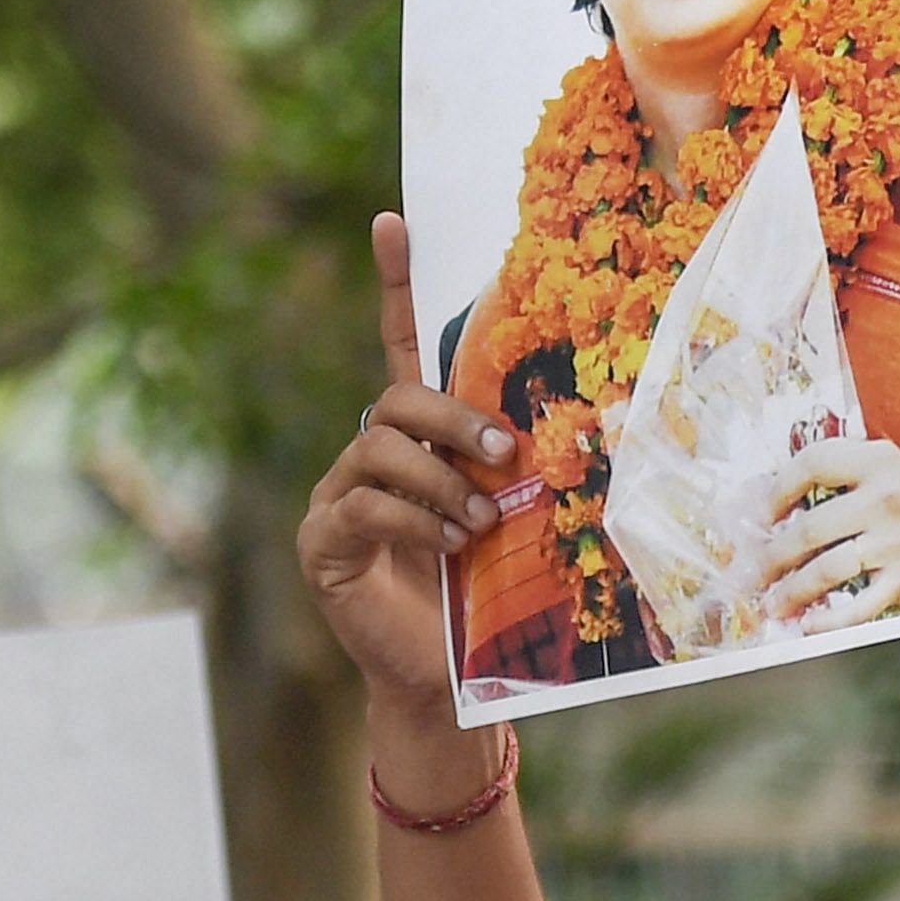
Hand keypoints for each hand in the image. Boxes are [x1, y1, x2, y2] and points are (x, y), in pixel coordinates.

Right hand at [300, 215, 520, 715]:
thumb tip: (577, 427)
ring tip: (478, 522)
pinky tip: (447, 545)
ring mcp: (337, 495)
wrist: (448, 679)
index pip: (400, 346)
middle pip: (396, 397)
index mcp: (416, 439)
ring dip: (441, 481)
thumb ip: (518, 471)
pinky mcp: (322, 540)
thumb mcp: (512, 519)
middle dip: (453, 419)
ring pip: (379, 449)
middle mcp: (369, 455)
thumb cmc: (488, 596)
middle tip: (506, 455)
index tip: (393, 221)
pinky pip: (361, 506)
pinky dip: (411, 520)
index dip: (395, 284)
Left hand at [753, 442, 899, 626]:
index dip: (778, 489)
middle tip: (756, 571)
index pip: (813, 464)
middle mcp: (886, 500)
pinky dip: (828, 621)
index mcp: (877, 462)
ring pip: (827, 570)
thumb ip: (834, 476)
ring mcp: (896, 542)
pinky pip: (858, 607)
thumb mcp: (880, 466)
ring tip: (772, 602)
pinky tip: (809, 625)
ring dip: (791, 591)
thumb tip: (768, 503)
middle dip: (773, 556)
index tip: (763, 513)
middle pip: (810, 528)